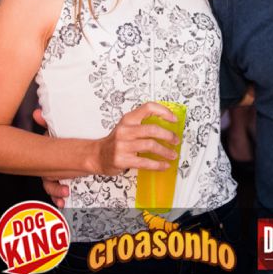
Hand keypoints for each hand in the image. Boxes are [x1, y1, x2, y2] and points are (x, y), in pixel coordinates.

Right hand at [32, 104, 179, 206]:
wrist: (97, 156)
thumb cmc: (116, 142)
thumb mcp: (127, 127)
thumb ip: (143, 125)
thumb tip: (168, 128)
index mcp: (128, 119)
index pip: (148, 108)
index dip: (164, 111)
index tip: (174, 119)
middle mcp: (125, 130)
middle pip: (152, 129)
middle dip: (168, 135)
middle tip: (175, 140)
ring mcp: (122, 145)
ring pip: (150, 145)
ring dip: (165, 151)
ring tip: (172, 154)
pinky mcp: (122, 160)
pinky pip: (144, 162)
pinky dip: (157, 165)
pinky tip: (164, 165)